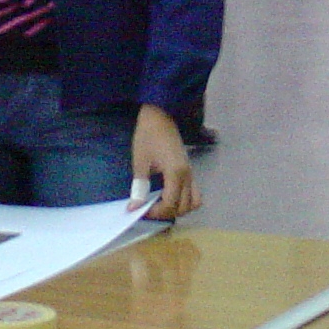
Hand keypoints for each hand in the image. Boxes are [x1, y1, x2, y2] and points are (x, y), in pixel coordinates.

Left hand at [130, 105, 200, 220]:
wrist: (160, 115)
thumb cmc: (148, 135)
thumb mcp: (141, 161)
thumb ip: (140, 186)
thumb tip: (134, 206)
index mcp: (176, 173)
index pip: (170, 204)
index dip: (155, 212)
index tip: (139, 209)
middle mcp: (188, 175)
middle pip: (184, 207)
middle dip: (166, 213)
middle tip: (148, 208)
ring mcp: (191, 173)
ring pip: (194, 202)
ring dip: (179, 209)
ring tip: (160, 204)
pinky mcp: (190, 170)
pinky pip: (194, 192)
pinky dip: (184, 200)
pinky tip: (167, 195)